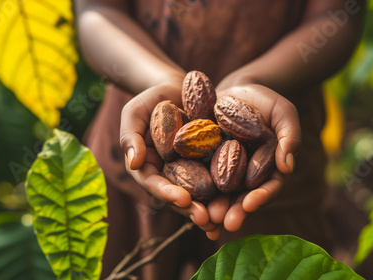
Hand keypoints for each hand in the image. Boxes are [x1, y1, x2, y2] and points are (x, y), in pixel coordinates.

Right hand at [119, 79, 217, 230]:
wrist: (175, 88)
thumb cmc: (149, 100)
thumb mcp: (134, 113)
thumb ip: (130, 136)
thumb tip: (133, 162)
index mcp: (148, 168)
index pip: (154, 184)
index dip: (167, 194)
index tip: (183, 199)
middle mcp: (169, 174)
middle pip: (178, 196)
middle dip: (192, 210)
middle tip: (206, 220)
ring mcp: (190, 170)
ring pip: (199, 193)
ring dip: (210, 208)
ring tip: (223, 220)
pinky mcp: (209, 162)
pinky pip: (219, 176)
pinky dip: (227, 190)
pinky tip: (242, 200)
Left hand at [204, 84, 300, 239]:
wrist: (235, 90)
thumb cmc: (265, 100)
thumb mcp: (283, 112)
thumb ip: (290, 136)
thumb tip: (287, 166)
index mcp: (269, 169)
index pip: (268, 187)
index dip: (261, 196)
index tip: (251, 203)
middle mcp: (247, 176)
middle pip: (242, 198)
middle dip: (235, 211)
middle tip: (227, 223)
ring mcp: (225, 173)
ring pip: (220, 195)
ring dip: (213, 208)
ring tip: (204, 219)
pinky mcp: (205, 164)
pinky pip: (197, 179)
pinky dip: (192, 191)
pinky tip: (183, 201)